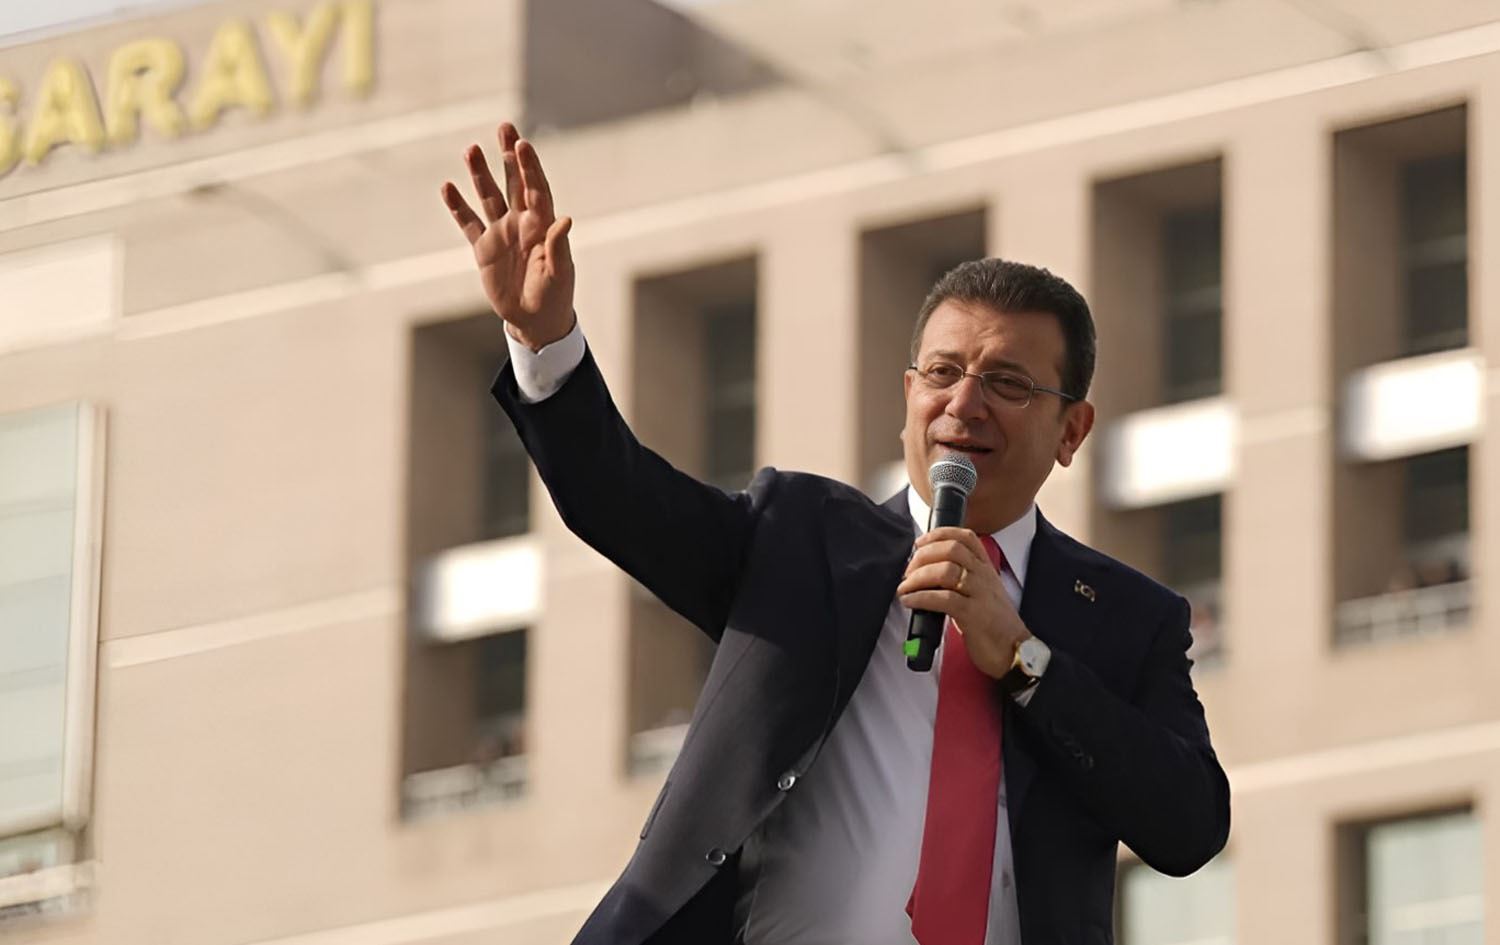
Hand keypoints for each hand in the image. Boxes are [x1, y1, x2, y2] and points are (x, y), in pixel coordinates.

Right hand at [441, 122, 575, 350]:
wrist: (534, 320)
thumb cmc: (554, 297)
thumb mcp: (559, 275)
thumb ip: (558, 247)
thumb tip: (565, 219)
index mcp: (542, 226)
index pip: (537, 189)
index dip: (530, 167)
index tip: (523, 144)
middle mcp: (522, 223)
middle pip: (515, 182)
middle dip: (509, 156)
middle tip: (504, 127)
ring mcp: (501, 233)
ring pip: (489, 196)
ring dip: (480, 174)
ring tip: (471, 149)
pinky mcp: (483, 248)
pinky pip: (468, 222)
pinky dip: (458, 206)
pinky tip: (447, 187)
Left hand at [897, 526, 1030, 679]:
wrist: (1014, 651)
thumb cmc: (993, 624)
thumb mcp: (981, 593)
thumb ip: (961, 578)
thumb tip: (926, 572)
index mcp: (985, 568)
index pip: (965, 537)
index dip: (939, 535)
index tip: (919, 543)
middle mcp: (984, 576)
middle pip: (951, 549)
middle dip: (923, 556)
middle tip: (908, 571)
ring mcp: (980, 594)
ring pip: (945, 571)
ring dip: (918, 577)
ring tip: (905, 588)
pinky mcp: (974, 615)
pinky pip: (943, 599)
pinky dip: (921, 597)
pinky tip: (910, 601)